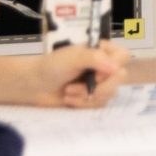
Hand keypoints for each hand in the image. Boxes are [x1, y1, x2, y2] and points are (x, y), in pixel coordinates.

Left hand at [0, 43, 131, 108]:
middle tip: (84, 85)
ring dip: (87, 96)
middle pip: (120, 78)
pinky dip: (83, 103)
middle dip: (99, 86)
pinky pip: (99, 104)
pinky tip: (69, 98)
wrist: (33, 85)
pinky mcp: (92, 98)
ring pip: (110, 93)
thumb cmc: (51, 66)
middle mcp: (104, 66)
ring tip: (68, 91)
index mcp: (102, 51)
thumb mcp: (73, 58)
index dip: (113, 67)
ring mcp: (99, 83)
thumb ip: (95, 58)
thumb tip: (117, 68)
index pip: (123, 56)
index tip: (95, 73)